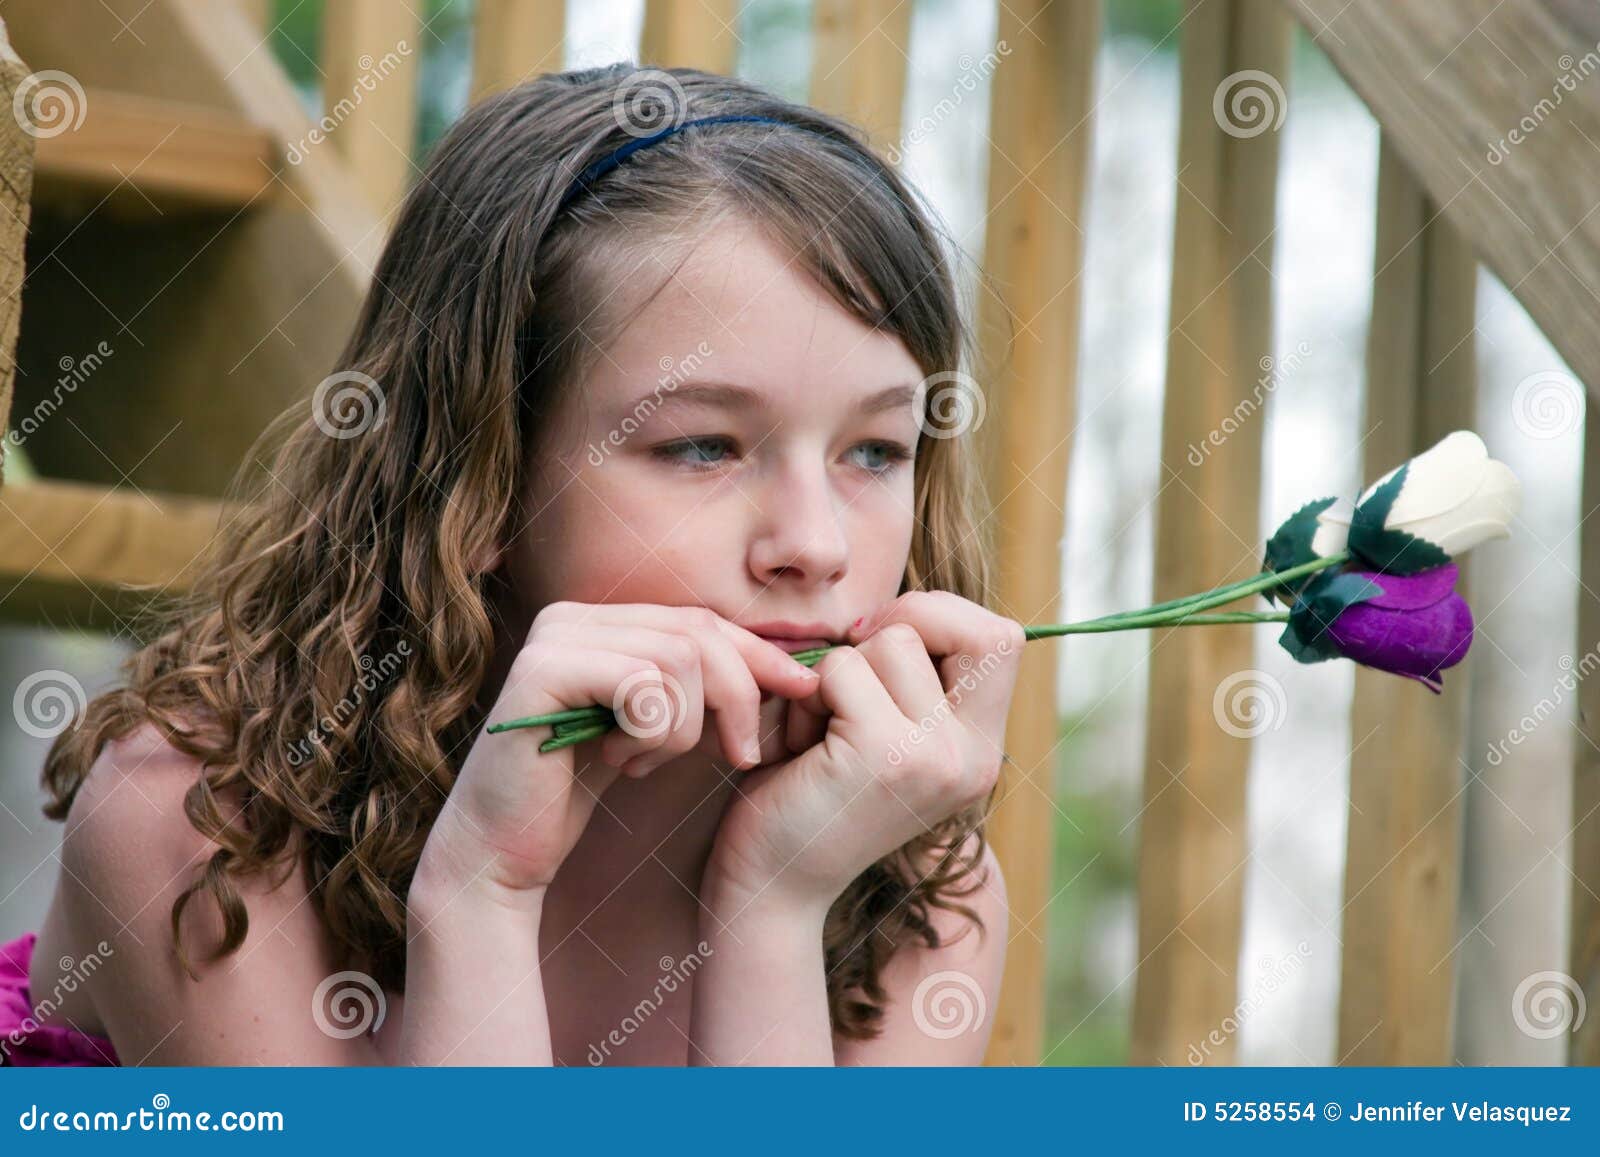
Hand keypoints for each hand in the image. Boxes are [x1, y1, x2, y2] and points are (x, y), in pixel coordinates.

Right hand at [423, 602, 821, 900]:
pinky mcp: (542, 671)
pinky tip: (618, 759)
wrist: (504, 845)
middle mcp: (572, 615)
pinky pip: (642, 685)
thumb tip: (792, 670)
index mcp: (600, 618)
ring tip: (643, 761)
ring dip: (683, 728)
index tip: (802, 693)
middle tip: (739, 754)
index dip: (760, 656)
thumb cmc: (581, 786)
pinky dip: (651, 733)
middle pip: (699, 633)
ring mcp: (553, 637)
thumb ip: (702, 690)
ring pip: (679, 660)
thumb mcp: (658, 728)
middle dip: (738, 697)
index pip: (703, 621)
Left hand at [705, 591, 1024, 912]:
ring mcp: (936, 758)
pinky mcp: (885, 756)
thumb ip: (913, 676)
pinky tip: (800, 749)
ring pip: (892, 642)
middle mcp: (973, 757)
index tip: (885, 645)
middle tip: (848, 677)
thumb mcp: (884, 728)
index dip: (944, 617)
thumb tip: (904, 606)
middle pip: (960, 626)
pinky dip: (810, 696)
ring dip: (840, 671)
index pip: (1002, 637)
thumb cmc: (814, 792)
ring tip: (821, 729)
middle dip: (893, 629)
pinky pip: (844, 670)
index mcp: (982, 750)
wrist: (771, 885)